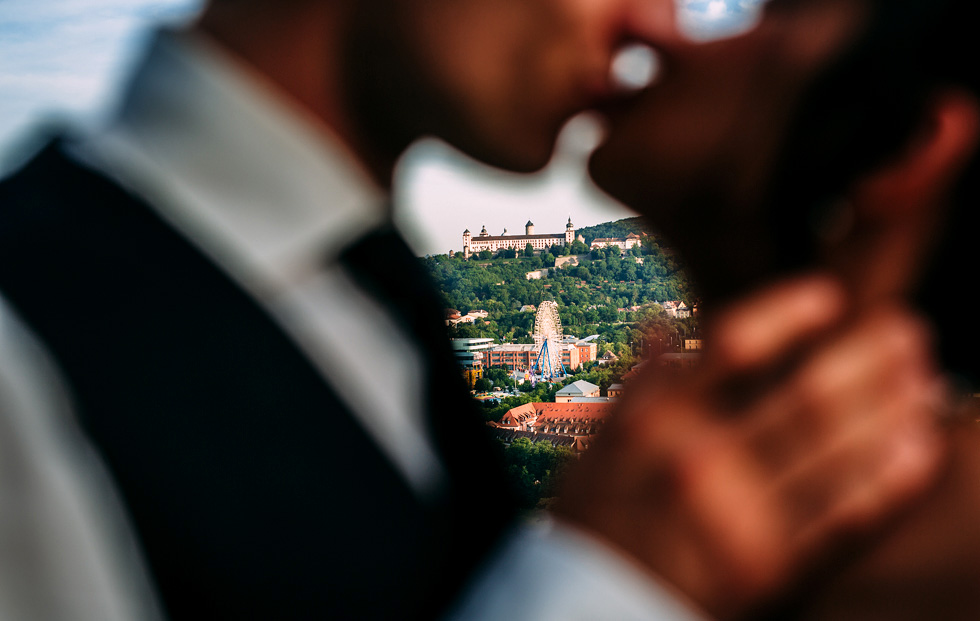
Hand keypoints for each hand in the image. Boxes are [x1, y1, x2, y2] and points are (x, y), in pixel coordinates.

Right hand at [553, 276, 945, 619]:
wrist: (592, 604)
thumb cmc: (598, 516)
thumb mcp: (600, 442)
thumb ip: (638, 384)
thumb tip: (659, 325)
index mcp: (656, 422)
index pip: (731, 348)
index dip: (787, 315)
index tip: (828, 297)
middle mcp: (701, 460)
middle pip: (803, 398)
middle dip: (865, 360)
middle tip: (908, 331)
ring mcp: (739, 514)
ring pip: (832, 452)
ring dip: (889, 410)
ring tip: (924, 380)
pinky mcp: (767, 563)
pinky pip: (838, 517)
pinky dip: (885, 480)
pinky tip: (918, 449)